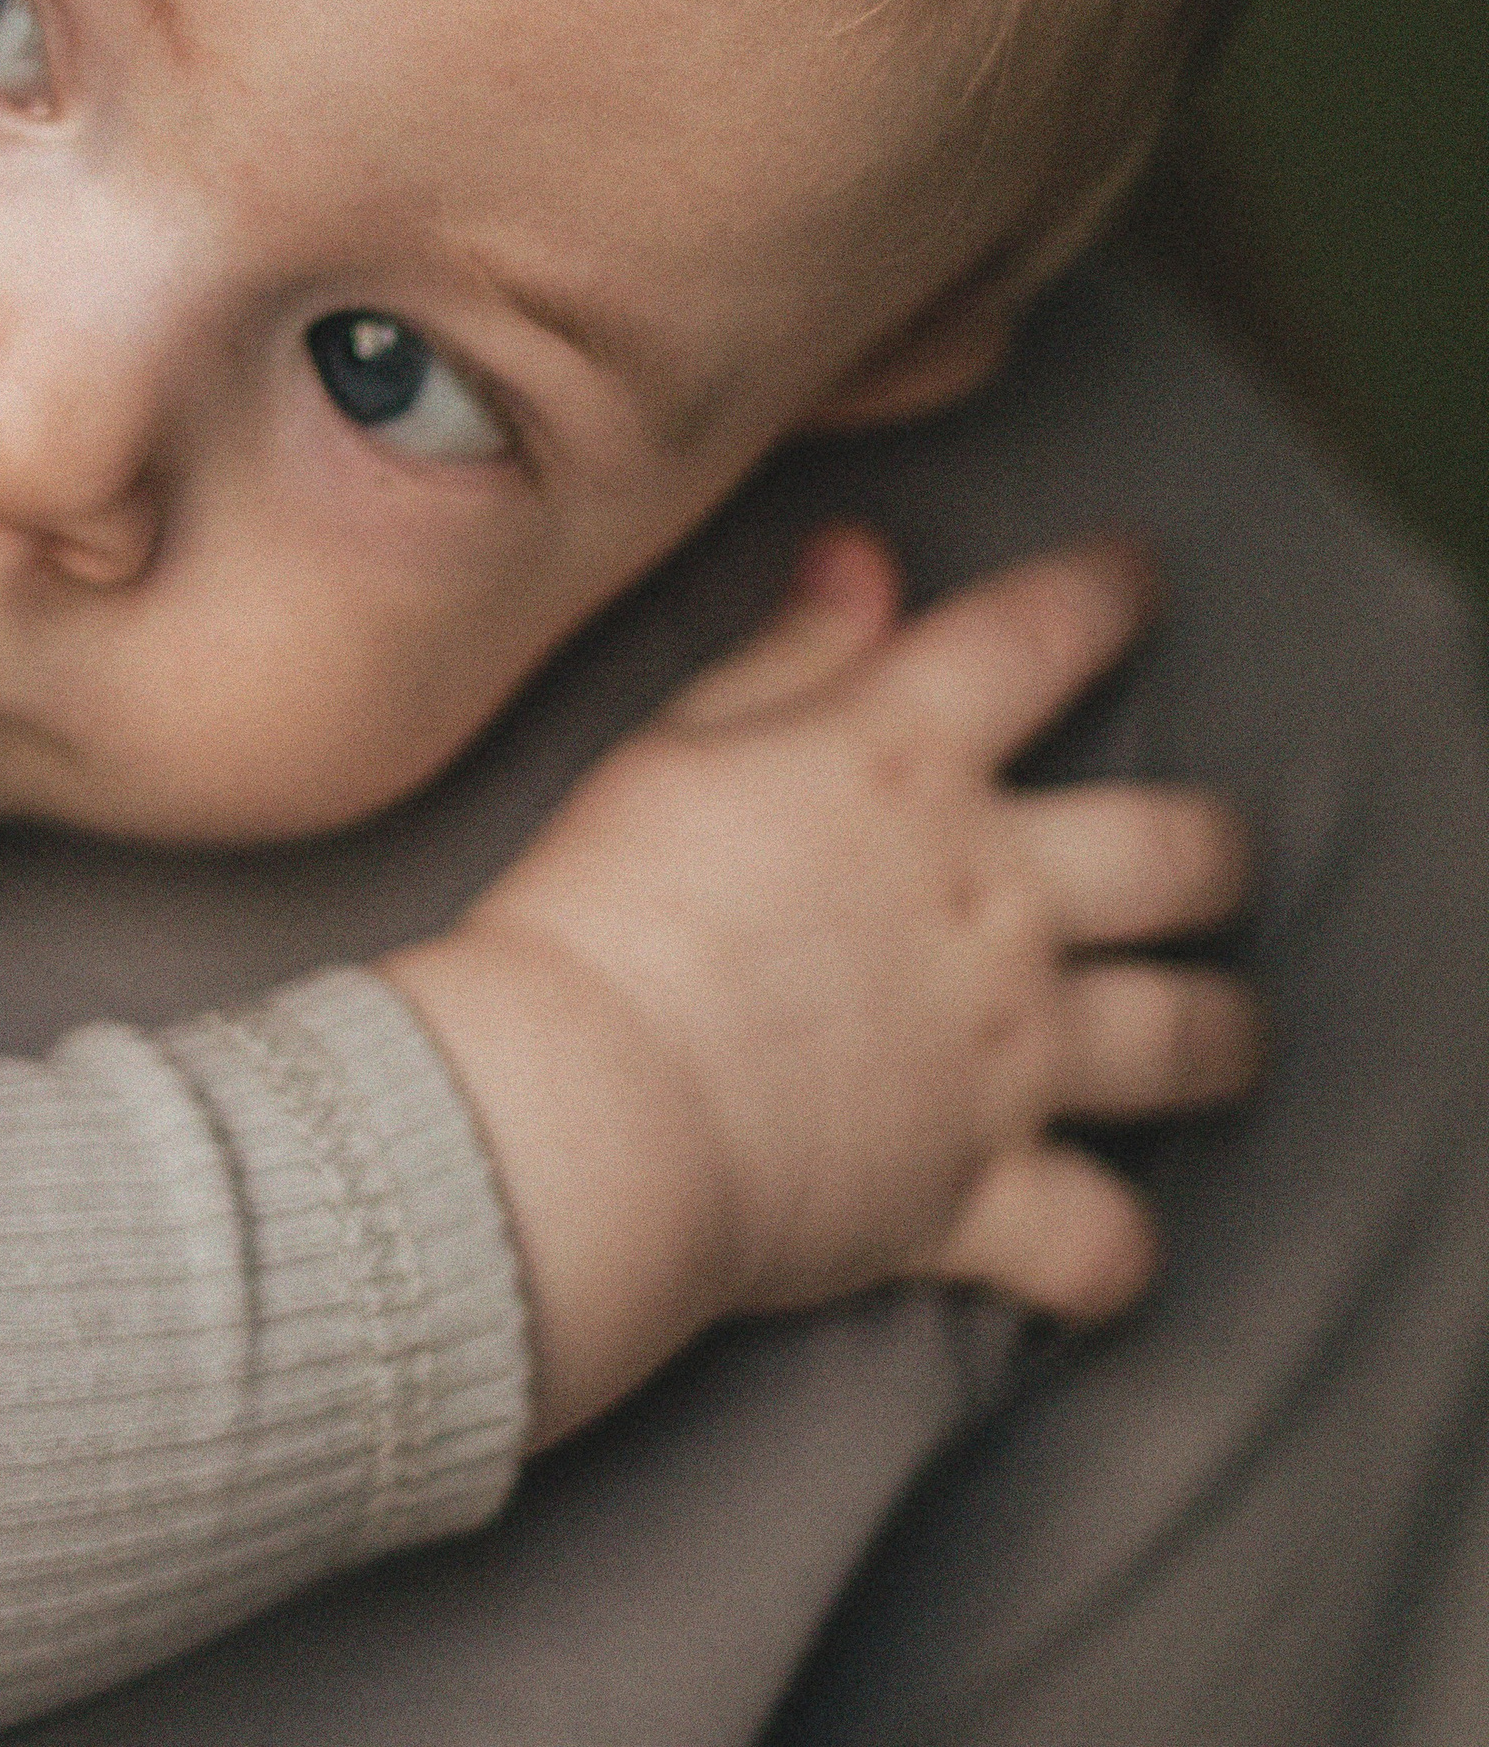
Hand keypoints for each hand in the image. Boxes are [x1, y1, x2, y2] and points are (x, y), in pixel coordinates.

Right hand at [384, 527, 1259, 1445]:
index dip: (1103, 592)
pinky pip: (1107, 1241)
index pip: (1042, 635)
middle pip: (1185, 851)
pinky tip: (1100, 1233)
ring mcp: (1007, 1054)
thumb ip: (791, 653)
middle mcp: (995, 899)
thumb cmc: (605, 906)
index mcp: (905, 765)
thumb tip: (866, 555)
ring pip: (1194, 1037)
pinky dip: (1111, 1244)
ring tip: (1211, 1030)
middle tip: (1196, 851)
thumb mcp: (679, 742)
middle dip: (1210, 847)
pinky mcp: (982, 1194)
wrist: (581, 1101)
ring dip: (1218, 1031)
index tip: (1133, 575)